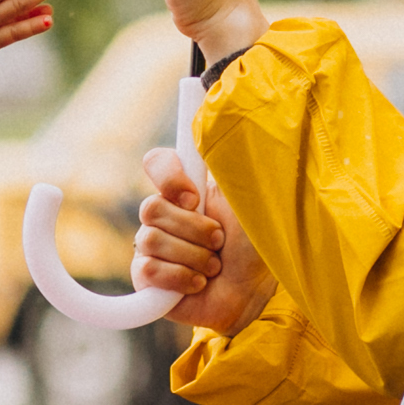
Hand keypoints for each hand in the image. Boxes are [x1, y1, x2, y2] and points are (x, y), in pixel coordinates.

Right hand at [133, 144, 276, 336]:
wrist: (256, 293)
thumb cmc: (255, 247)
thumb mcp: (248, 198)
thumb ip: (229, 163)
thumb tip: (218, 111)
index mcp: (186, 190)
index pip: (156, 162)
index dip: (169, 176)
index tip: (195, 197)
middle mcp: (165, 215)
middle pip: (152, 207)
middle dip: (195, 229)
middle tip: (219, 241)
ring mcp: (152, 247)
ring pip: (151, 240)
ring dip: (194, 257)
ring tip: (214, 267)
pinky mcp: (147, 280)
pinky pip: (148, 270)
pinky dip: (180, 278)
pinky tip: (198, 283)